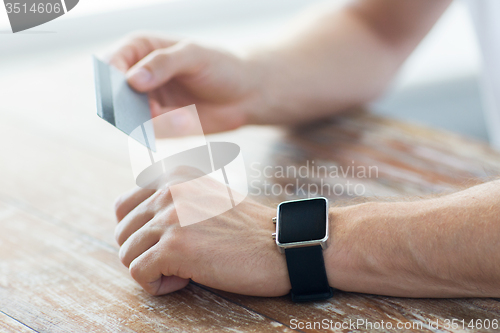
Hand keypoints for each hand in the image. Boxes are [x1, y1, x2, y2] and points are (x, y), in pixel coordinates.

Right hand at [107, 33, 267, 134]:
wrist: (246, 94)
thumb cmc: (221, 66)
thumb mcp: (194, 56)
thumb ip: (163, 63)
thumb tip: (131, 80)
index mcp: (140, 49)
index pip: (112, 62)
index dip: (113, 76)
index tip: (129, 87)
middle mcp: (138, 76)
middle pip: (114, 95)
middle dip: (130, 106)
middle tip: (153, 109)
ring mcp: (147, 102)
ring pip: (131, 118)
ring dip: (156, 120)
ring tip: (185, 117)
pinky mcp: (160, 124)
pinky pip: (152, 132)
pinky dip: (168, 129)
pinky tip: (189, 120)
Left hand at [113, 166, 289, 295]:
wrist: (281, 244)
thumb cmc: (245, 230)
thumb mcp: (205, 198)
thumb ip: (172, 200)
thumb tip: (134, 224)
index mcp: (174, 174)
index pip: (124, 205)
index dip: (139, 232)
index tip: (167, 241)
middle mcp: (168, 189)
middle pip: (123, 232)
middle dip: (145, 252)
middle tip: (178, 258)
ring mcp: (170, 217)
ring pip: (127, 254)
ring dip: (152, 269)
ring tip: (186, 268)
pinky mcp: (174, 247)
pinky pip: (138, 273)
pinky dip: (156, 285)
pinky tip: (186, 280)